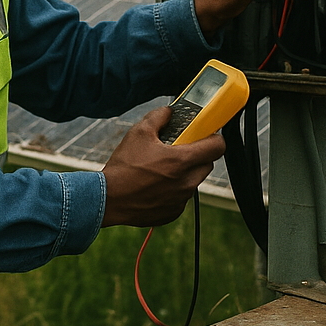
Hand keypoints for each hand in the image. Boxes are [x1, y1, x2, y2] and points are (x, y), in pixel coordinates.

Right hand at [100, 107, 223, 227]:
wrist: (107, 199)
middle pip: (207, 164)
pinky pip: (181, 198)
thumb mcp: (138, 133)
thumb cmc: (123, 167)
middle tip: (179, 151)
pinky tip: (154, 186)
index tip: (204, 136)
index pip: (218, 147)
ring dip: (185, 174)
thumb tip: (169, 112)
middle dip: (197, 156)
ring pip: (193, 182)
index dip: (214, 138)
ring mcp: (180, 200)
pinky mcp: (173, 213)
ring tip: (161, 169)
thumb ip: (158, 117)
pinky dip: (173, 191)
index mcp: (182, 161)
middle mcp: (186, 182)